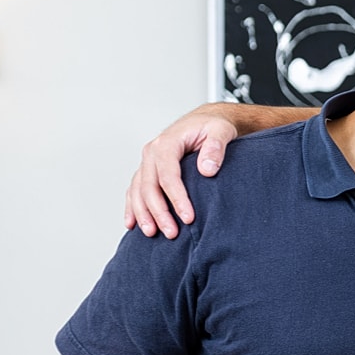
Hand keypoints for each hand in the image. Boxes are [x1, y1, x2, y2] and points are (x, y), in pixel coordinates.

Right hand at [123, 110, 239, 238]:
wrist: (206, 121)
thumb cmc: (213, 126)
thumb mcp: (221, 131)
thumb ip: (215, 147)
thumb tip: (206, 169)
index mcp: (168, 142)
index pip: (168, 175)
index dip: (177, 198)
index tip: (188, 217)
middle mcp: (152, 152)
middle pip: (150, 186)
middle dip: (159, 212)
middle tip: (171, 233)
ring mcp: (148, 162)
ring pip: (138, 190)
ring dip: (143, 213)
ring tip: (152, 233)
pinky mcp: (148, 170)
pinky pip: (135, 190)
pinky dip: (132, 207)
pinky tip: (132, 224)